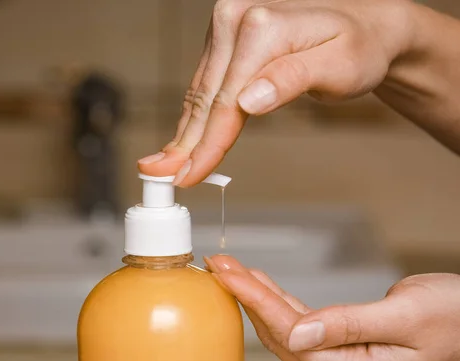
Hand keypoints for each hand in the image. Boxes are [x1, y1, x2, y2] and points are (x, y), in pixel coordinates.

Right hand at [138, 0, 415, 185]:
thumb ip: (293, 79)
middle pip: (204, 97)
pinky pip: (207, 84)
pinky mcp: (226, 39)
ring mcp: (227, 27)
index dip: (206, 144)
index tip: (189, 175)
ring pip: (200, 93)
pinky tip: (187, 137)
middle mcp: (235, 18)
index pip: (225, 100)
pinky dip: (198, 115)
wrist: (365, 24)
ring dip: (186, 132)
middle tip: (160, 176)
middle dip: (185, 143)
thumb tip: (249, 101)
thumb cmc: (360, 45)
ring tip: (167, 164)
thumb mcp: (341, 65)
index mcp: (261, 25)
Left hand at [205, 255, 459, 360]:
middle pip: (279, 332)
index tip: (226, 272)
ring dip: (258, 297)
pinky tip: (262, 286)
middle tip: (219, 264)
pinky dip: (279, 302)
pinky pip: (301, 326)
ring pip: (285, 329)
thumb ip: (347, 324)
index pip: (289, 332)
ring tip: (232, 270)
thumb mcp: (405, 316)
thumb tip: (296, 332)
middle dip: (246, 295)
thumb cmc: (455, 321)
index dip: (253, 297)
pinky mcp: (341, 352)